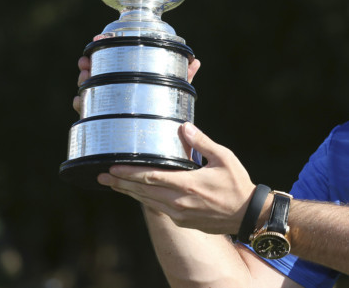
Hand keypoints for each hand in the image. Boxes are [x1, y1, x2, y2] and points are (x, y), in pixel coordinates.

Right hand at [72, 42, 201, 113]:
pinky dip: (81, 105)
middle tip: (86, 62)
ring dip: (83, 81)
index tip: (99, 39)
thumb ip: (183, 77)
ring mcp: (109, 105)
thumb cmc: (168, 114)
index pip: (115, 61)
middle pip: (98, 73)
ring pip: (89, 89)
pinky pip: (88, 111)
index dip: (106, 48)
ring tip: (84, 77)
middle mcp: (117, 90)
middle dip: (89, 64)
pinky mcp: (104, 121)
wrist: (165, 143)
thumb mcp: (174, 93)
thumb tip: (196, 60)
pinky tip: (79, 101)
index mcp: (132, 80)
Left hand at [97, 122, 254, 234]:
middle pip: (142, 191)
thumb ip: (202, 142)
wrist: (246, 214)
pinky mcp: (183, 221)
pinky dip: (145, 200)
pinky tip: (139, 194)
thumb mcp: (224, 158)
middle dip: (120, 183)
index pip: (150, 177)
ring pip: (147, 202)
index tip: (113, 167)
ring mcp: (179, 214)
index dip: (129, 172)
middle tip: (102, 176)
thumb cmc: (237, 184)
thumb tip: (184, 127)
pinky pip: (158, 209)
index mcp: (188, 184)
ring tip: (113, 184)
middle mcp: (179, 202)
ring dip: (129, 192)